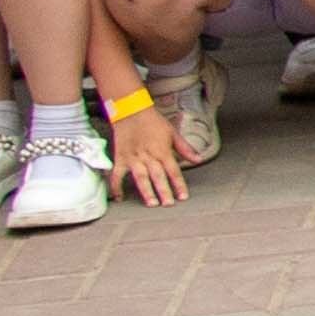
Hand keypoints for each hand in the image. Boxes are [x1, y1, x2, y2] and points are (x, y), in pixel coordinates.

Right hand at [107, 94, 188, 209]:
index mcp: (162, 151)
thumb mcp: (172, 132)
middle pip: (158, 176)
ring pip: (141, 177)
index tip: (183, 196)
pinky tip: (118, 197)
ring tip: (151, 204)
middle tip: (168, 204)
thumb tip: (198, 159)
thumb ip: (185, 148)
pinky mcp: (121, 158)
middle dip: (164, 191)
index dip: (179, 184)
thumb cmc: (152, 121)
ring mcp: (133, 158)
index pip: (173, 171)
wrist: (131, 111)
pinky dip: (116, 186)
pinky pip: (117, 175)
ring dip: (146, 191)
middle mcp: (148, 156)